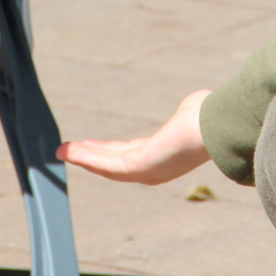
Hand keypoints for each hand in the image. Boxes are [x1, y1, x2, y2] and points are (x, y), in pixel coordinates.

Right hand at [57, 89, 211, 184]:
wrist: (212, 127)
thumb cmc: (208, 118)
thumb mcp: (193, 114)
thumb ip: (189, 113)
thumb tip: (198, 104)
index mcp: (164, 155)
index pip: (131, 154)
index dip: (109, 150)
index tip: (91, 145)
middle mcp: (154, 168)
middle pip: (115, 163)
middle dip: (91, 156)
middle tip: (70, 150)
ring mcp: (146, 171)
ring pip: (106, 166)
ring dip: (83, 158)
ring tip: (62, 151)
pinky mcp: (137, 168)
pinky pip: (104, 165)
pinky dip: (85, 158)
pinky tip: (69, 151)